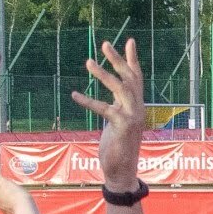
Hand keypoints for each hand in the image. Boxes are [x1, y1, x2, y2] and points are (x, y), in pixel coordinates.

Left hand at [76, 39, 145, 189]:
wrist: (122, 172)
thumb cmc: (118, 147)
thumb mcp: (118, 121)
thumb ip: (117, 105)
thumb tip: (115, 92)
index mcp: (136, 105)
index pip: (136, 78)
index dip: (133, 59)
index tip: (130, 41)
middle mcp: (138, 108)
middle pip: (130, 78)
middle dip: (117, 59)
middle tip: (104, 44)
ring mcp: (132, 117)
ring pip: (119, 88)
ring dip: (103, 74)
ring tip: (88, 62)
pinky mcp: (123, 126)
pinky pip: (104, 109)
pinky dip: (88, 101)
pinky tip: (74, 95)